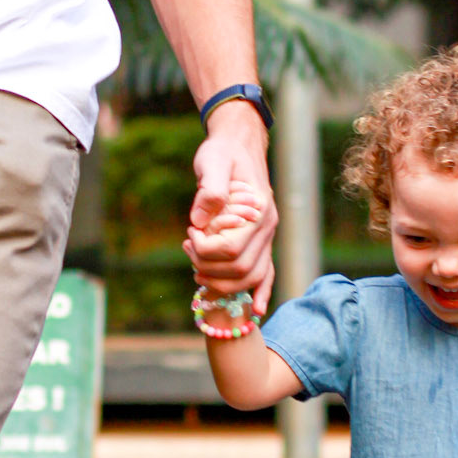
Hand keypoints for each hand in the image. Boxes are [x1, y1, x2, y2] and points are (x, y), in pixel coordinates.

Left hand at [183, 102, 277, 312]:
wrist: (239, 145)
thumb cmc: (223, 152)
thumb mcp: (213, 163)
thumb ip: (211, 189)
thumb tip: (200, 220)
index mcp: (258, 211)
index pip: (230, 249)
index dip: (204, 250)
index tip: (190, 234)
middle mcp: (268, 228)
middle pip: (241, 270)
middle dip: (209, 268)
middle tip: (189, 250)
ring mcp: (267, 236)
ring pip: (252, 277)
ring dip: (223, 281)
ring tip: (198, 268)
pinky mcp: (261, 240)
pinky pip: (267, 272)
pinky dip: (262, 293)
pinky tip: (256, 312)